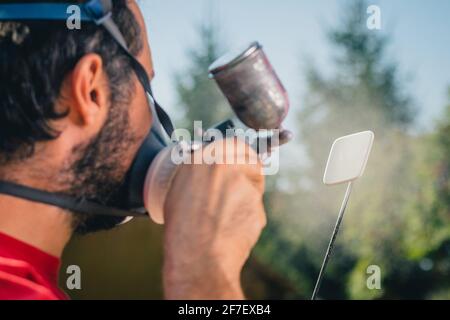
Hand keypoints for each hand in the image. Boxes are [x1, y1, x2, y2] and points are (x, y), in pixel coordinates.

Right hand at [162, 138, 266, 299]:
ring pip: (255, 182)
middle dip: (249, 169)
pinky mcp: (257, 202)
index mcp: (200, 158)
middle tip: (242, 186)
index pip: (232, 142)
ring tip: (229, 215)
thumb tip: (210, 169)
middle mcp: (223, 164)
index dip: (239, 153)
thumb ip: (198, 173)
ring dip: (249, 193)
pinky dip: (249, 214)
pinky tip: (233, 228)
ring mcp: (242, 183)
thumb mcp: (179, 191)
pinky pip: (256, 205)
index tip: (242, 160)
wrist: (196, 259)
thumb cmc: (182, 230)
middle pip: (250, 157)